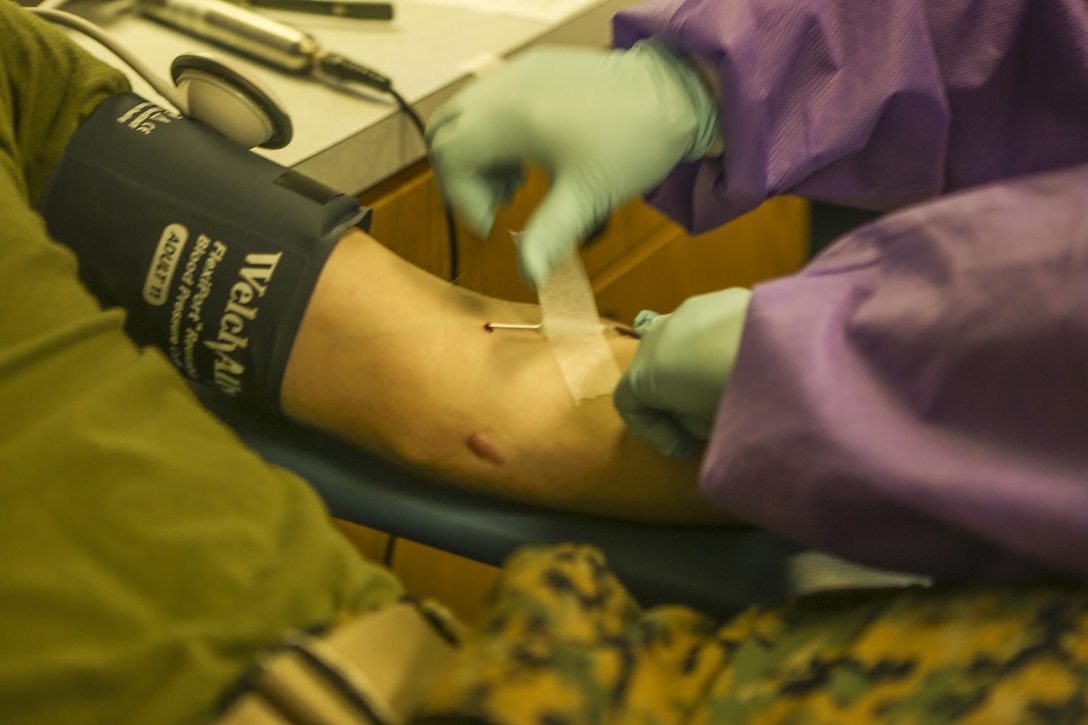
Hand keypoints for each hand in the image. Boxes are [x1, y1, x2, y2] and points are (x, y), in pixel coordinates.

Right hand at [425, 40, 718, 286]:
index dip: (462, 197)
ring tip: (514, 183)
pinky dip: (492, 131)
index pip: (449, 154)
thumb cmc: (634, 142)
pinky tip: (526, 155)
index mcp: (511, 116)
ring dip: (475, 153)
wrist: (675, 94)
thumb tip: (528, 277)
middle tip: (497, 205)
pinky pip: (488, 99)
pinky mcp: (533, 67)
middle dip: (460, 174)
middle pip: (444, 131)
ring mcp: (517, 71)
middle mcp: (505, 86)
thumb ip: (549, 236)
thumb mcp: (588, 197)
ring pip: (463, 113)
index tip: (494, 224)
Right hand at [613, 288, 750, 458]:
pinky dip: (719, 344)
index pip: (628, 402)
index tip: (683, 448)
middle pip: (652, 366)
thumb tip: (696, 412)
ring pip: (681, 341)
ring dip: (694, 364)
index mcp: (646, 370)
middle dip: (671, 394)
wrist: (791, 348)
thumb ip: (690, 422)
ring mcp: (691, 309)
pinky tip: (749, 359)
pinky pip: (711, 326)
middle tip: (703, 419)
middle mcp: (659, 333)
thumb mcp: (707, 426)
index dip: (652, 431)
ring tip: (725, 383)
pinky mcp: (724, 296)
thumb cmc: (739, 398)